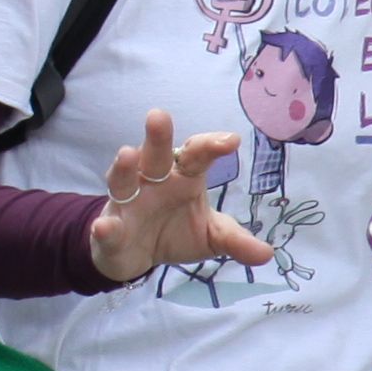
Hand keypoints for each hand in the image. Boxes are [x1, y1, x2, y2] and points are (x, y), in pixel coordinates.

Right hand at [88, 107, 270, 284]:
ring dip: (123, 168)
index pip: (196, 155)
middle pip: (154, 155)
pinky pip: (107, 227)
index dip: (210, 145)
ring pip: (122, 181)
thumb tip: (267, 254)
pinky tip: (103, 227)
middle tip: (158, 115)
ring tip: (127, 154)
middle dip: (157, 137)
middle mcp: (152, 183)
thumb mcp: (212, 236)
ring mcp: (127, 204)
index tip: (230, 140)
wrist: (136, 255)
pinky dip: (104, 227)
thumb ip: (236, 241)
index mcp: (183, 178)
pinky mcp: (110, 230)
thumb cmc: (177, 231)